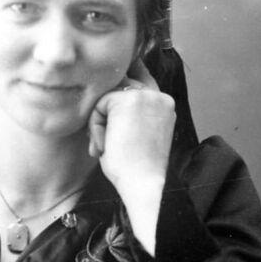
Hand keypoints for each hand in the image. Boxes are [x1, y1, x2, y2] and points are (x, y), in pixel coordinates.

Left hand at [88, 59, 175, 194]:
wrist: (142, 185)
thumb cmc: (136, 169)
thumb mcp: (136, 134)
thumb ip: (128, 112)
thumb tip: (106, 98)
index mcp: (164, 104)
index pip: (140, 76)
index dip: (122, 81)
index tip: (110, 91)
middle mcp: (158, 96)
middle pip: (120, 82)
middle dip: (105, 109)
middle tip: (103, 143)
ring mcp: (146, 95)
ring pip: (108, 95)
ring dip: (100, 121)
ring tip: (106, 147)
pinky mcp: (128, 100)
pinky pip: (99, 105)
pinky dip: (96, 127)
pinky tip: (106, 146)